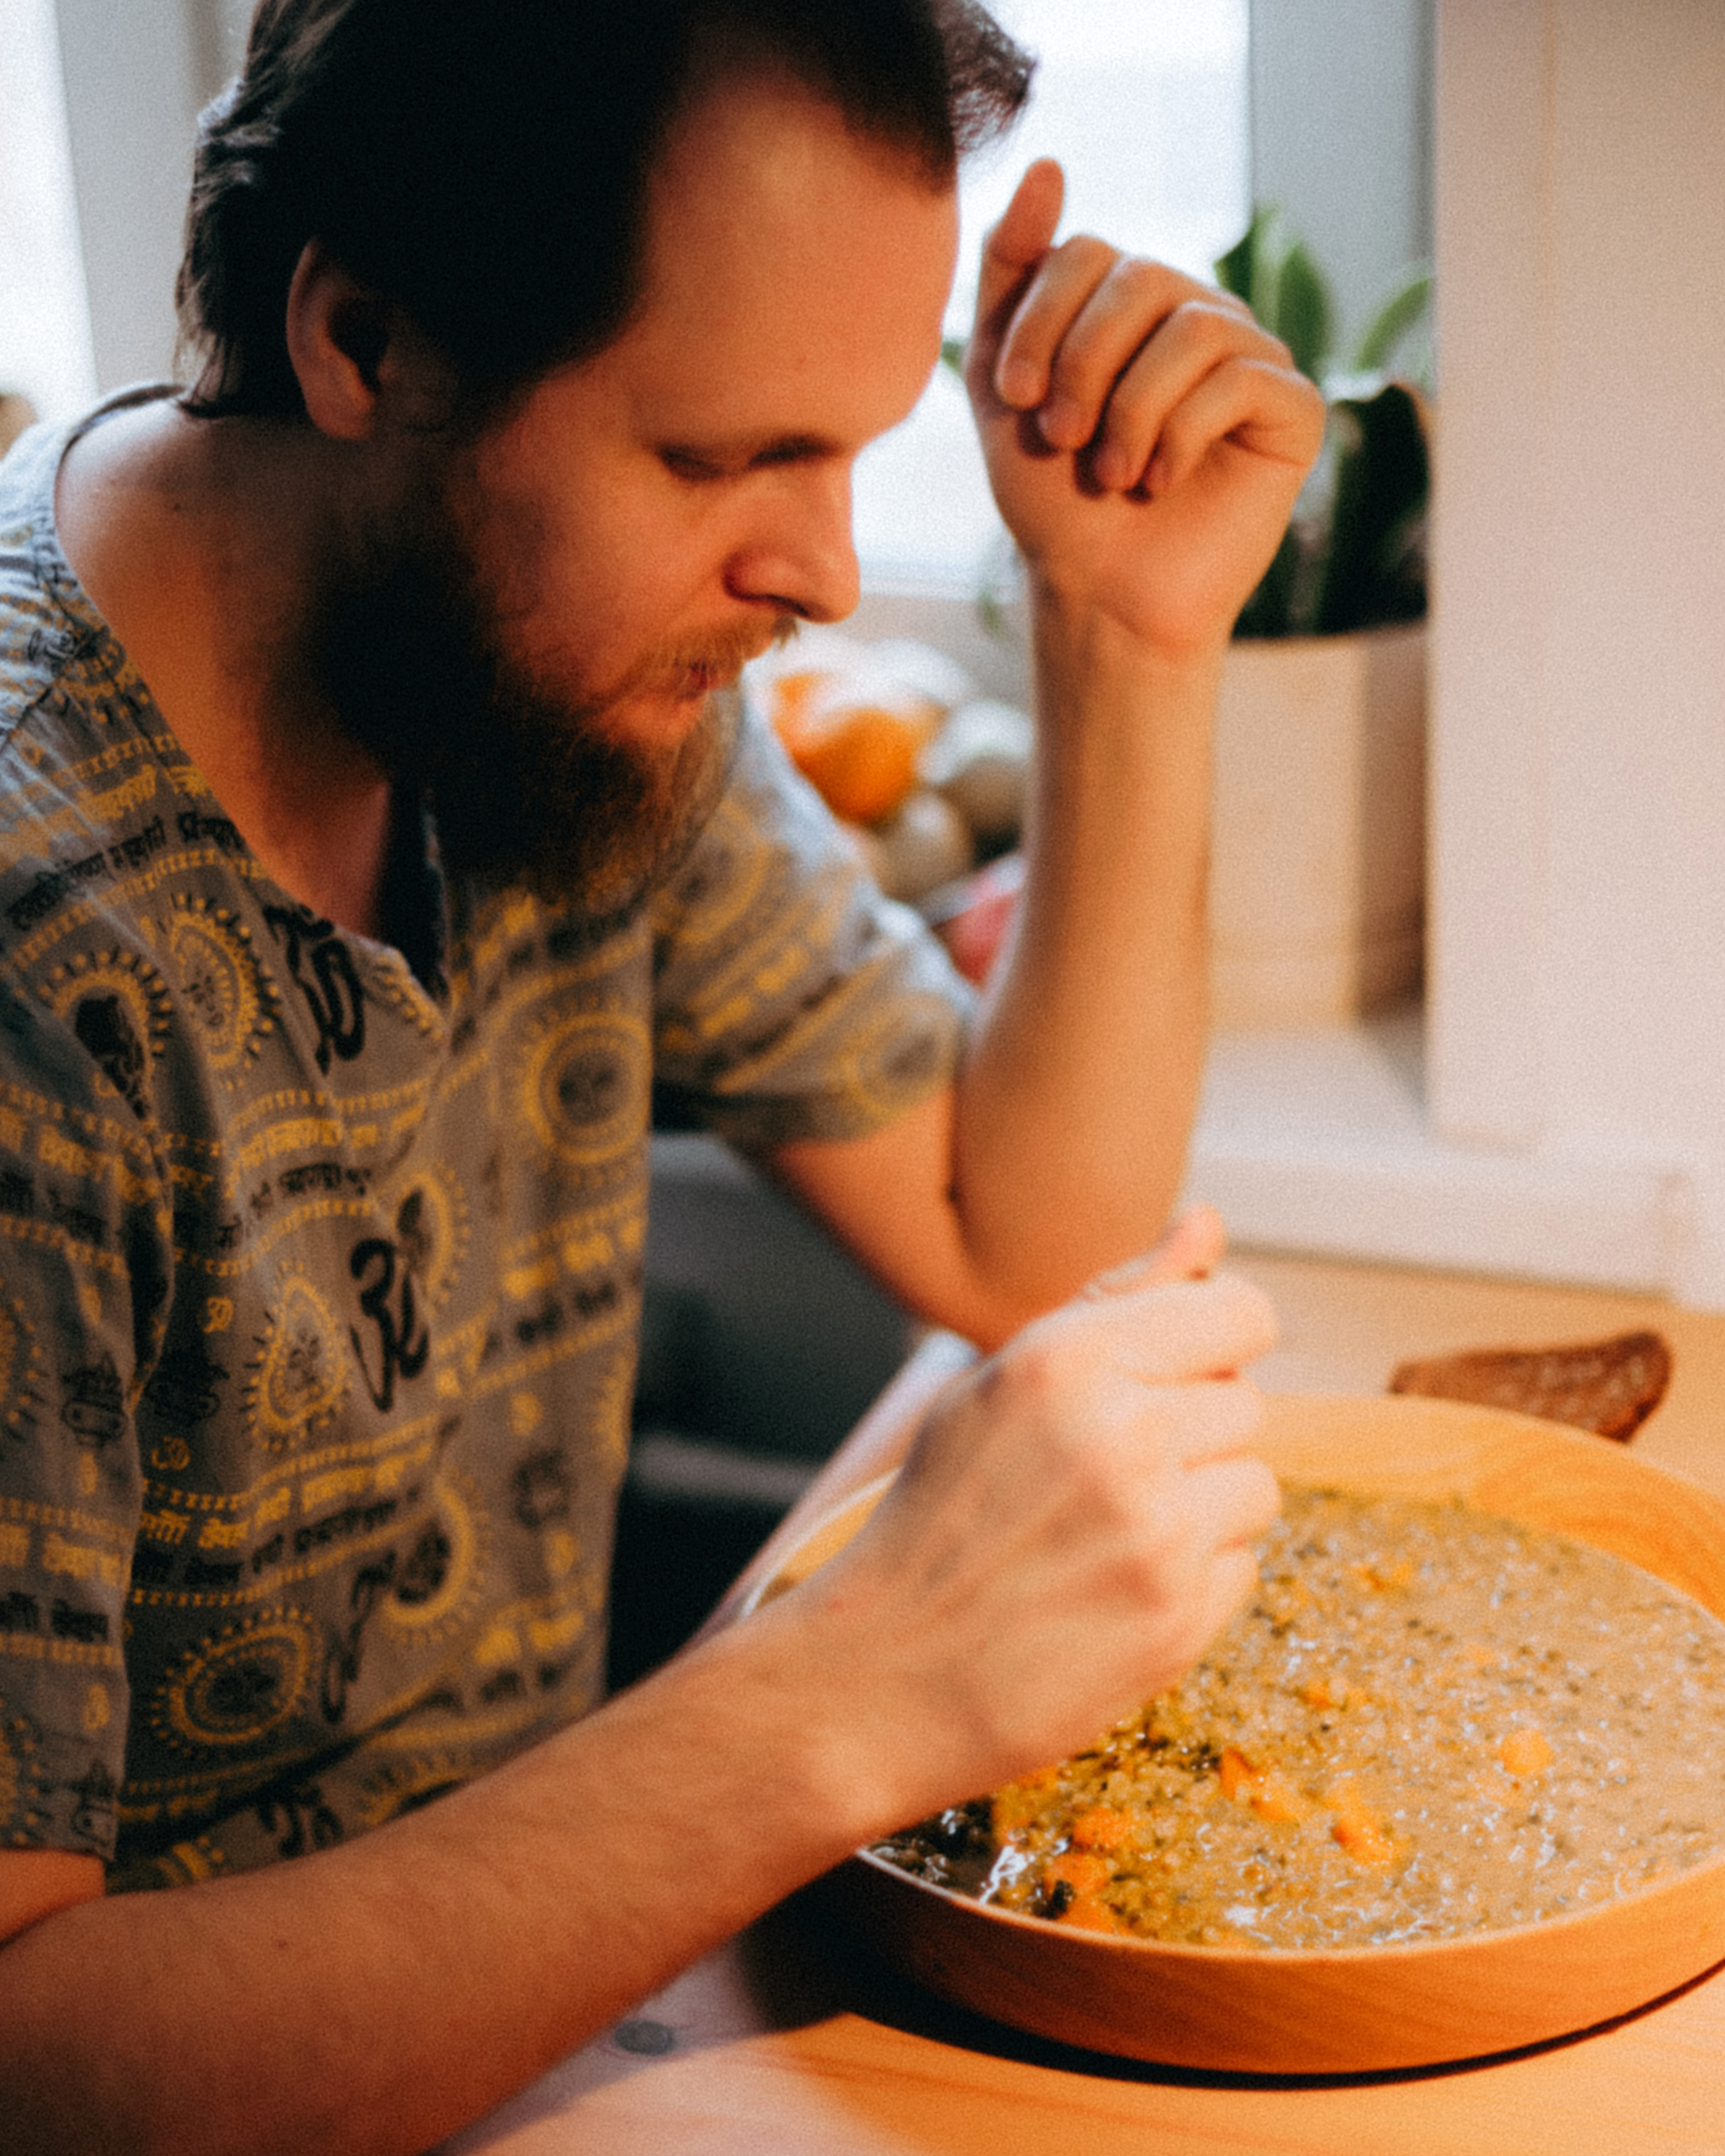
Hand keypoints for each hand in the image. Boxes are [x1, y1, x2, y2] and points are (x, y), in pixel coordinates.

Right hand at [782, 1241, 1279, 1825]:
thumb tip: (1205, 1222)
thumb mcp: (1006, 1381)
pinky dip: (1191, 1581)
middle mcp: (1123, 1432)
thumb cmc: (941, 1512)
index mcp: (1072, 1356)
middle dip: (1191, 1436)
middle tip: (1100, 1478)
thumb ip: (1117, 1297)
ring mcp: (1156, 1532)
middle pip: (1246, 1405)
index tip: (1171, 1379)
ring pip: (1255, 1487)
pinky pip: (1241, 1569)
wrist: (880, 1673)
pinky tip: (1112, 1591)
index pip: (1240, 1314)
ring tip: (1107, 1535)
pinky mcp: (1178, 1620)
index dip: (1213, 1346)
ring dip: (1200, 1510)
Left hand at [964, 161, 1325, 660]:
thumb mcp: (1002, 384)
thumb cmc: (1053, 500)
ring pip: (1194, 326)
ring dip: (1131, 410)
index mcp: (1128, 304)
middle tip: (1061, 439)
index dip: (1041, 321)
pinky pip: (1243, 379)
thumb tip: (1048, 164)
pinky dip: (1183, 435)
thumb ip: (1011, 274)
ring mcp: (1251, 356)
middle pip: (1141, 277)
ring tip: (1111, 473)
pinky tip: (1160, 482)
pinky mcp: (1292, 409)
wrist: (1100, 594)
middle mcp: (1195, 314)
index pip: (1086, 252)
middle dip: (1083, 364)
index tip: (1014, 401)